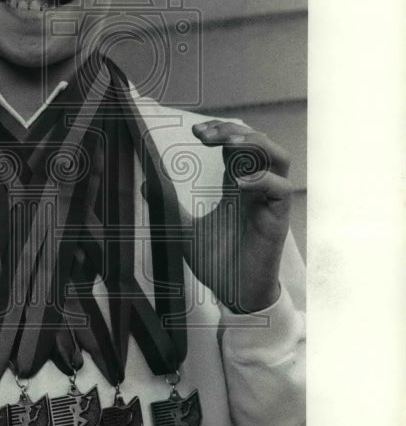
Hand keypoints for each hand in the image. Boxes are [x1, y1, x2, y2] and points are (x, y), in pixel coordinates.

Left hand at [187, 120, 292, 312]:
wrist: (233, 294)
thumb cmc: (217, 262)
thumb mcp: (184, 228)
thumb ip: (169, 206)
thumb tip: (145, 185)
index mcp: (237, 186)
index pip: (237, 146)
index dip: (220, 132)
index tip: (196, 132)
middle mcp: (256, 188)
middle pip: (259, 142)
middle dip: (234, 130)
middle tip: (206, 135)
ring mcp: (270, 202)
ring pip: (278, 157)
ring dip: (255, 144)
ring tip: (228, 145)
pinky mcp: (278, 219)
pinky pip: (280, 189)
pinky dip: (261, 179)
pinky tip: (238, 181)